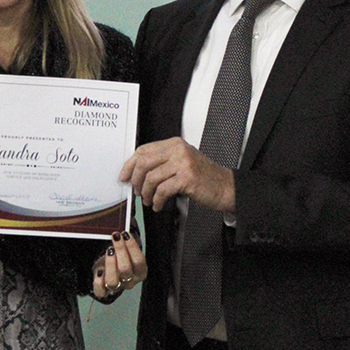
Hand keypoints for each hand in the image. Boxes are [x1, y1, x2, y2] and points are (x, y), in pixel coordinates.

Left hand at [92, 230, 146, 301]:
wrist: (112, 271)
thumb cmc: (121, 259)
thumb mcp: (127, 251)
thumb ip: (127, 245)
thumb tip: (121, 232)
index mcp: (140, 272)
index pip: (139, 261)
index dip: (132, 247)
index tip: (125, 234)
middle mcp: (129, 281)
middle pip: (125, 270)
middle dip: (120, 251)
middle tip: (116, 237)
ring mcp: (117, 288)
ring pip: (113, 281)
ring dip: (110, 264)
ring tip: (109, 250)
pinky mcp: (104, 291)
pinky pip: (101, 291)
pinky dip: (98, 281)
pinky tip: (99, 271)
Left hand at [120, 138, 235, 213]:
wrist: (226, 187)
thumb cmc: (204, 177)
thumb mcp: (181, 162)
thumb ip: (162, 162)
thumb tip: (136, 172)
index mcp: (174, 144)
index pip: (143, 150)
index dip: (129, 164)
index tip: (124, 176)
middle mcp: (178, 150)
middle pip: (144, 162)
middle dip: (135, 180)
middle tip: (136, 191)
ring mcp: (183, 163)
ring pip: (151, 178)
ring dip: (146, 193)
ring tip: (149, 200)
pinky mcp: (187, 178)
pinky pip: (162, 190)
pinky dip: (157, 201)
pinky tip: (159, 205)